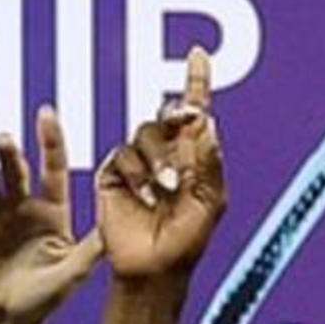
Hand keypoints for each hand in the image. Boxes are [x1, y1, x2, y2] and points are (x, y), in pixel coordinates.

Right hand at [0, 104, 101, 323]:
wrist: (9, 321)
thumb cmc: (44, 298)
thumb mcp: (71, 274)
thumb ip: (90, 251)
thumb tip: (115, 229)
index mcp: (51, 211)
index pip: (52, 168)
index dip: (50, 141)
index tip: (46, 112)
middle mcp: (21, 206)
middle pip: (15, 172)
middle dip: (10, 154)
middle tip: (5, 140)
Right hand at [97, 50, 227, 289]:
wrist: (153, 268)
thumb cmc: (186, 241)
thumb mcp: (211, 199)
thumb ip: (209, 159)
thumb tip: (205, 120)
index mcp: (193, 155)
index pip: (194, 110)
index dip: (196, 81)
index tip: (198, 54)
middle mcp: (165, 153)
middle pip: (167, 115)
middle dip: (176, 119)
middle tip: (185, 126)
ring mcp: (138, 163)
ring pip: (145, 132)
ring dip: (159, 159)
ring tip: (165, 190)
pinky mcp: (113, 173)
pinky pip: (123, 154)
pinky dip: (137, 174)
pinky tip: (146, 197)